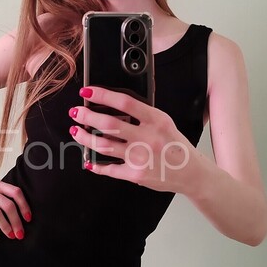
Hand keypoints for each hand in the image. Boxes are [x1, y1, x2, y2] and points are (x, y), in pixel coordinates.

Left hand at [68, 86, 198, 192]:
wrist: (191, 173)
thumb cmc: (176, 146)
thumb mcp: (165, 123)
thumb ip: (143, 115)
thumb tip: (114, 106)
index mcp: (156, 120)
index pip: (125, 103)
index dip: (103, 95)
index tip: (88, 92)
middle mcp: (147, 138)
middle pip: (109, 124)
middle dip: (87, 116)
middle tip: (76, 112)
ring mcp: (140, 157)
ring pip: (103, 145)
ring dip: (85, 137)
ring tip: (76, 131)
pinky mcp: (135, 174)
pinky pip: (109, 169)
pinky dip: (95, 165)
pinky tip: (88, 160)